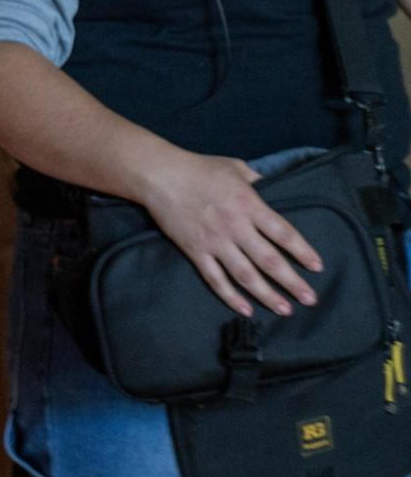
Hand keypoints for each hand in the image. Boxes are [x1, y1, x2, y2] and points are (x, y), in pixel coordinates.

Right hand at [142, 152, 323, 317]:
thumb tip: (272, 187)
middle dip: (292, 282)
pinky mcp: (195, 251)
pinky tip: (245, 309)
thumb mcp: (235, 167)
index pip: (283, 233)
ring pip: (245, 275)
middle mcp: (235, 227)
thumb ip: (257, 180)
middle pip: (269, 260)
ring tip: (285, 310)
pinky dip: (230, 296)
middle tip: (310, 299)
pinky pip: (215, 278)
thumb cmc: (198, 168)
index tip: (317, 267)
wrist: (159, 175)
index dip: (303, 251)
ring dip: (266, 295)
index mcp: (249, 204)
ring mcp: (215, 242)